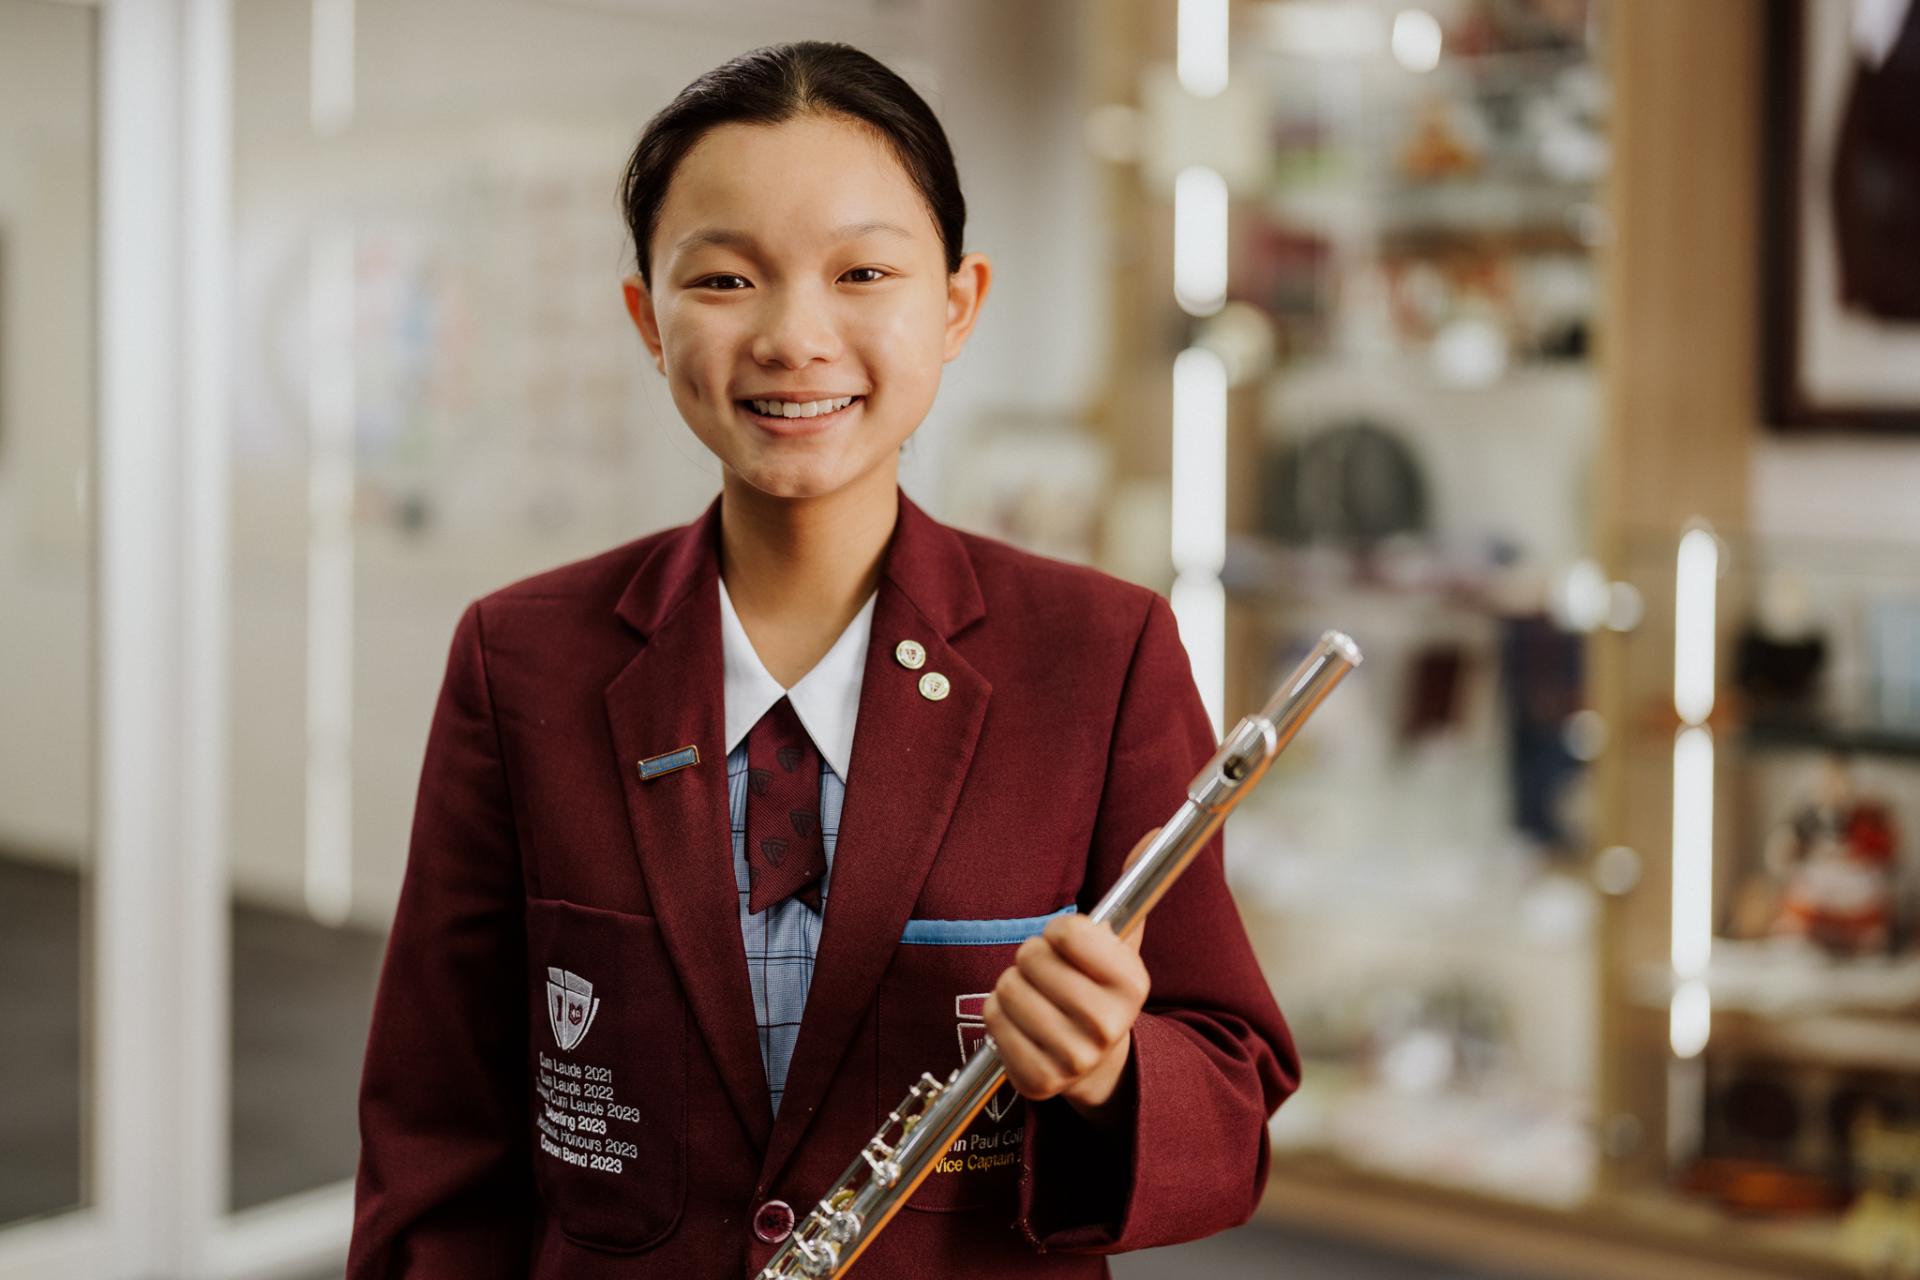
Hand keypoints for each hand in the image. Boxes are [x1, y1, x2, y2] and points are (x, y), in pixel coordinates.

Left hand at [982, 827, 1158, 1120]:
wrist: (1097, 1065)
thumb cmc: (1100, 988)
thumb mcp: (1122, 942)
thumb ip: (1133, 885)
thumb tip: (1153, 832)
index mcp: (1133, 984)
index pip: (1069, 932)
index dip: (1059, 931)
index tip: (1067, 943)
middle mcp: (1108, 1025)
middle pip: (1032, 959)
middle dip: (1031, 958)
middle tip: (1047, 973)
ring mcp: (1074, 1059)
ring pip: (1007, 990)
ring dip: (1012, 986)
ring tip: (1034, 997)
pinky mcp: (1039, 1081)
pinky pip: (992, 1024)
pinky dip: (998, 1017)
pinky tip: (1021, 1023)